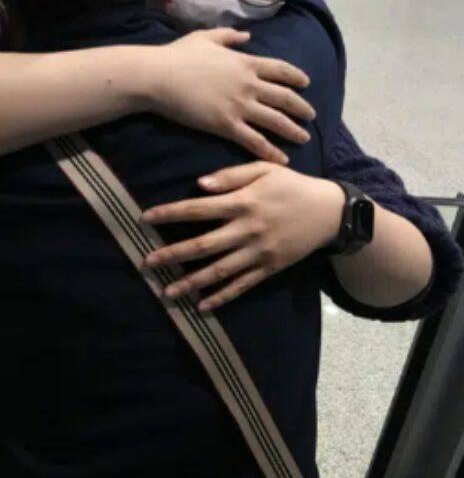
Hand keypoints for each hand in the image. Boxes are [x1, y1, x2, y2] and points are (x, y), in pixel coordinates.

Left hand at [141, 162, 343, 310]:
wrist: (332, 212)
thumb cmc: (293, 186)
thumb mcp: (265, 170)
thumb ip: (231, 176)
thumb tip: (198, 184)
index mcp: (243, 203)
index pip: (198, 209)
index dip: (170, 213)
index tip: (145, 218)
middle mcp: (247, 230)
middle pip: (202, 245)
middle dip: (171, 254)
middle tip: (146, 262)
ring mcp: (259, 252)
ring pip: (219, 271)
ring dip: (190, 283)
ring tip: (166, 292)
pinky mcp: (270, 268)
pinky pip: (242, 286)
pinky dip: (222, 297)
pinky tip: (201, 306)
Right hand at [142, 29, 315, 164]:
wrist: (159, 77)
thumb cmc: (177, 56)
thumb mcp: (206, 37)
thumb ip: (229, 36)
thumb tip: (247, 35)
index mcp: (246, 62)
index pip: (281, 70)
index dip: (296, 77)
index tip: (306, 84)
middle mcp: (249, 84)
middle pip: (285, 98)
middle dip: (301, 108)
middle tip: (311, 116)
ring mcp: (239, 106)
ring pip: (276, 121)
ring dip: (293, 130)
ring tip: (304, 139)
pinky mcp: (226, 125)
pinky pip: (254, 141)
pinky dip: (270, 151)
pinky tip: (282, 159)